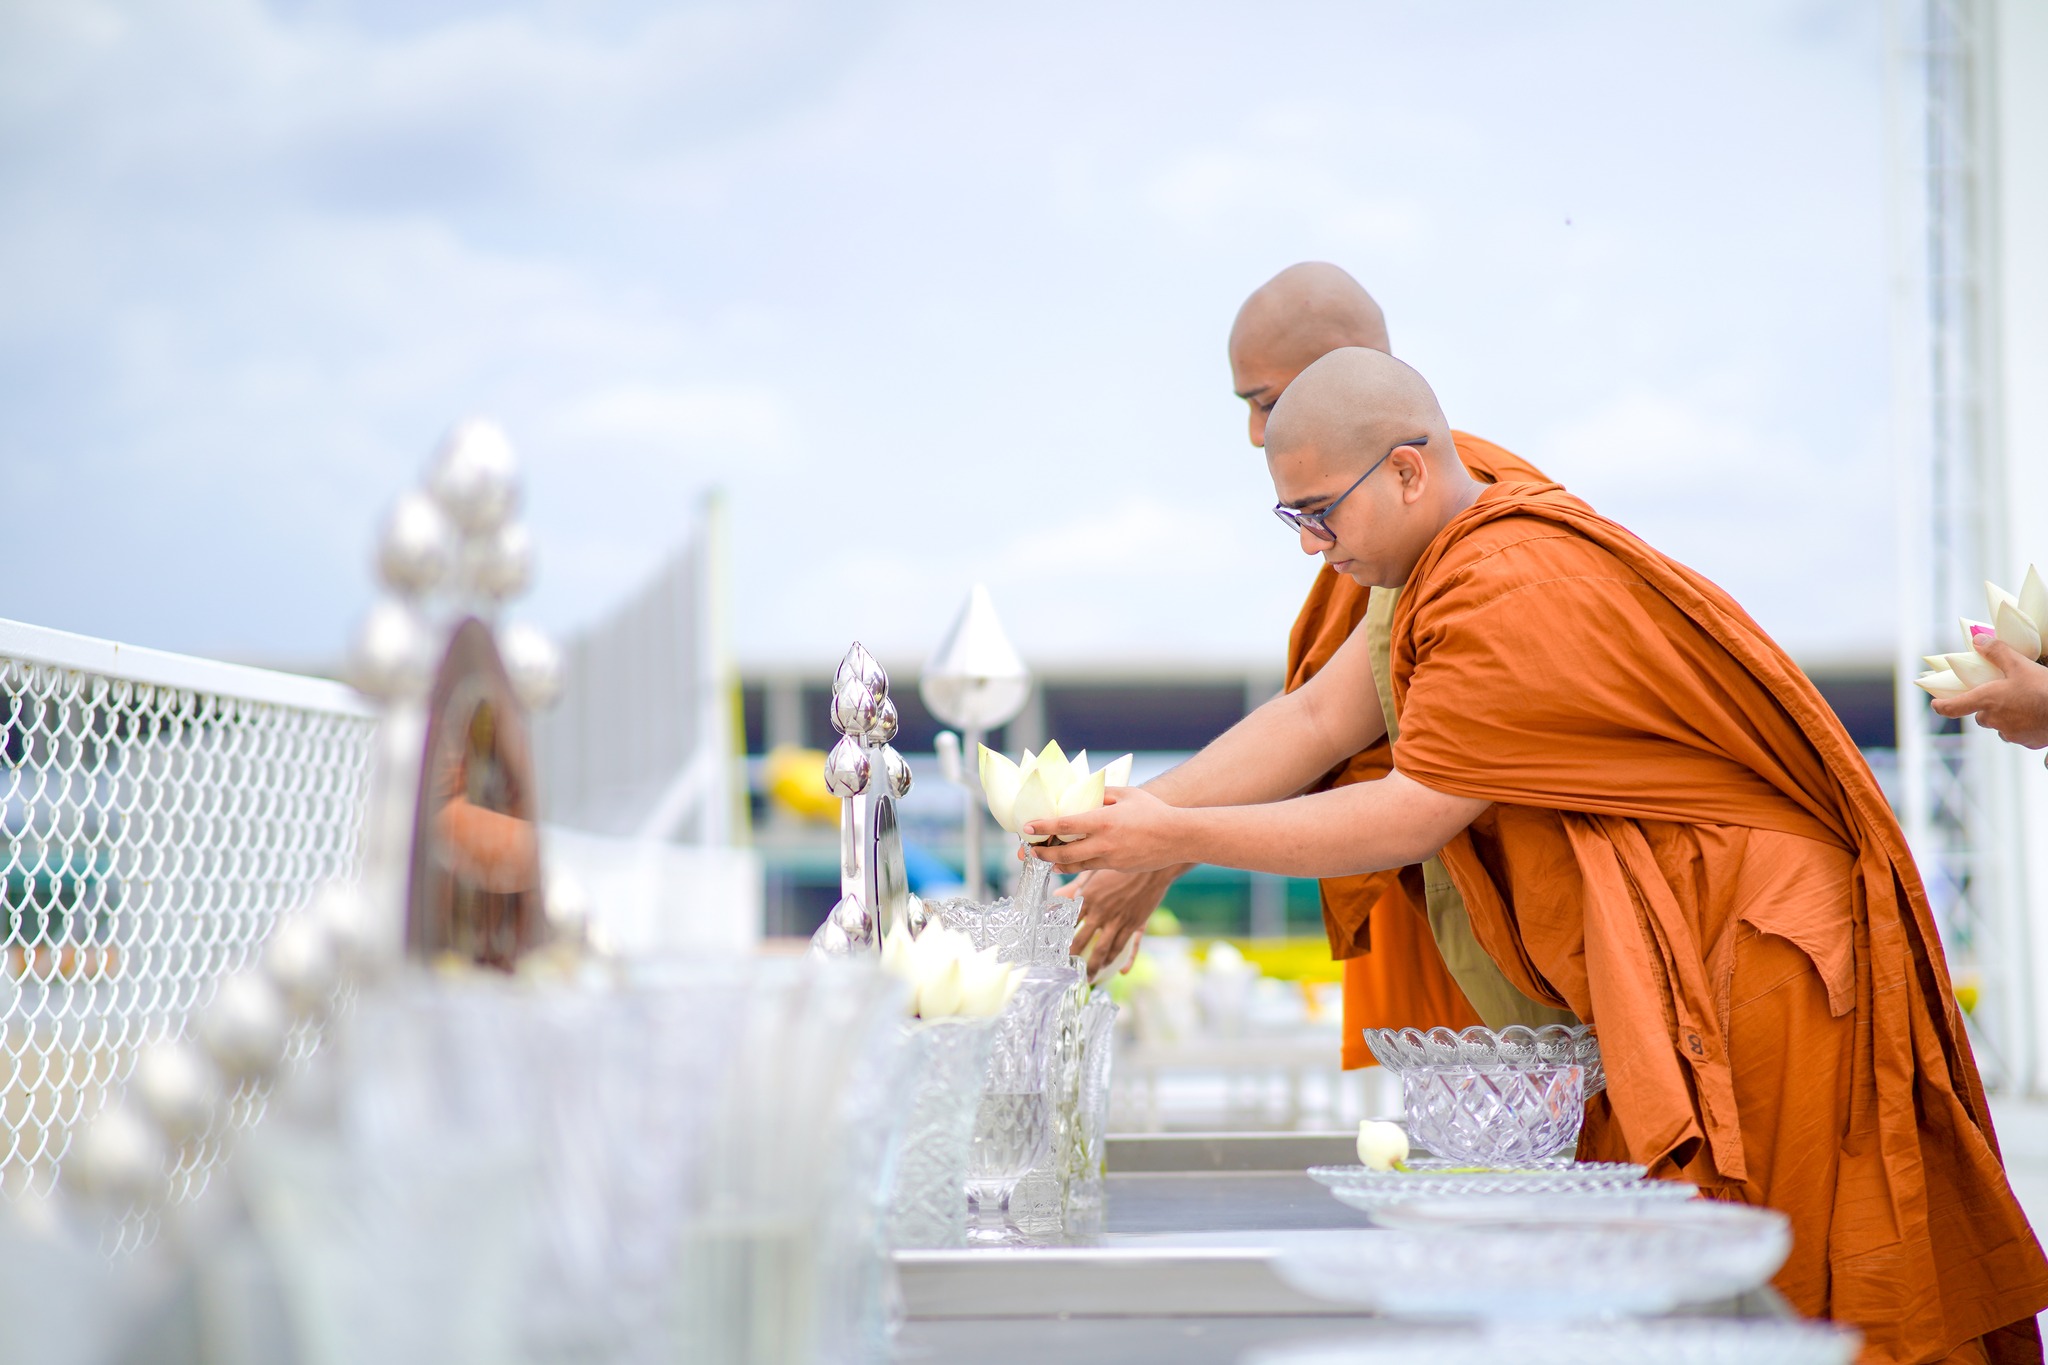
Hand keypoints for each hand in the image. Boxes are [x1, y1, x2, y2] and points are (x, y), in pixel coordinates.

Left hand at [1021, 786, 1190, 874]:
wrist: (1178, 837)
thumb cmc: (1154, 812)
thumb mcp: (1127, 794)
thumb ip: (1102, 792)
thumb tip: (1082, 790)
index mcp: (1104, 820)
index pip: (1065, 824)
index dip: (1043, 826)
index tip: (1027, 828)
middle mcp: (1104, 842)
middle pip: (1064, 852)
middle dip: (1042, 852)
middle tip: (1028, 851)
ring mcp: (1110, 858)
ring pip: (1075, 864)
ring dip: (1056, 862)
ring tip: (1043, 858)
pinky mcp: (1116, 868)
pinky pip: (1090, 868)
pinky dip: (1075, 866)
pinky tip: (1066, 862)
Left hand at [1058, 866, 1180, 976]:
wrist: (1152, 867)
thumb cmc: (1120, 867)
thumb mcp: (1094, 872)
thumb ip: (1074, 887)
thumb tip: (1055, 898)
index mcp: (1088, 898)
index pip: (1068, 922)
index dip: (1059, 936)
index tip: (1052, 947)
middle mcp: (1101, 912)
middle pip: (1082, 941)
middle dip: (1073, 958)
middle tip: (1067, 969)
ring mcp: (1119, 920)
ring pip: (1104, 950)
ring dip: (1095, 966)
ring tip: (1089, 977)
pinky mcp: (1135, 924)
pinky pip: (1127, 947)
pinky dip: (1125, 961)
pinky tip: (1121, 971)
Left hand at [1933, 633, 2047, 749]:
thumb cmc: (2042, 688)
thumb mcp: (2020, 664)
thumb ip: (1997, 652)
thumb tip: (1978, 640)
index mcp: (1985, 701)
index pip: (1953, 708)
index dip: (1942, 706)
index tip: (1936, 705)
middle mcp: (1994, 720)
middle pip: (1982, 715)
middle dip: (1988, 707)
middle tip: (2004, 694)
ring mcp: (2011, 734)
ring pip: (2001, 725)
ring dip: (2007, 717)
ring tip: (2024, 703)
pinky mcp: (2028, 743)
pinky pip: (2020, 734)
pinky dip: (2024, 725)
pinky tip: (2037, 715)